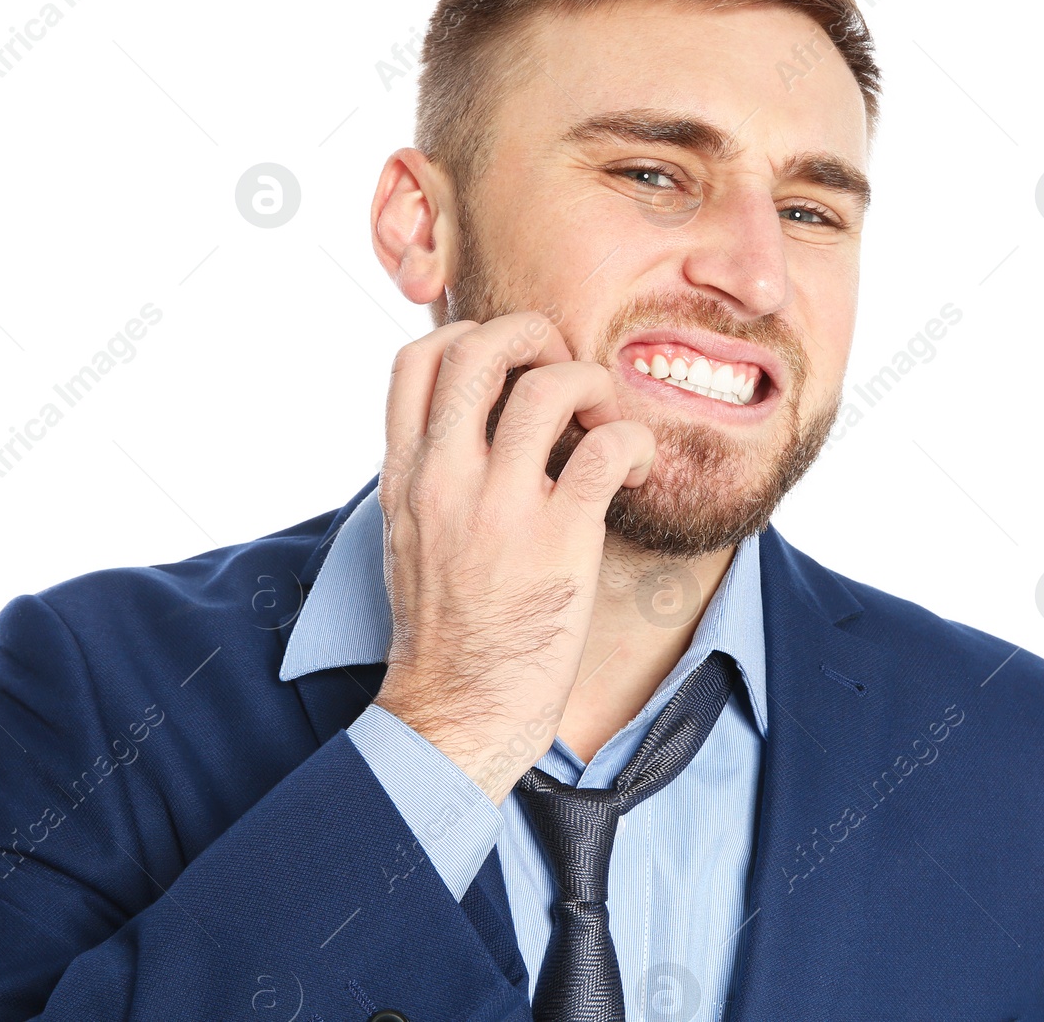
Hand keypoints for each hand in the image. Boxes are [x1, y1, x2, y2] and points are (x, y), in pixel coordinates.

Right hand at [371, 312, 655, 803]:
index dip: (470, 335)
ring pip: (550, 385)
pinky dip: (634, 437)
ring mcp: (501, 506)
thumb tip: (468, 427)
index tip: (508, 364)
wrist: (456, 710)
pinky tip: (638, 465)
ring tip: (604, 416)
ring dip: (592, 382)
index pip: (417, 358)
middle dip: (534, 333)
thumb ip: (429, 474)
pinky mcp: (560, 538)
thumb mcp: (407, 535)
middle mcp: (445, 477)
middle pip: (480, 347)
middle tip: (563, 366)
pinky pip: (606, 447)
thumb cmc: (441, 630)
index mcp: (406, 474)